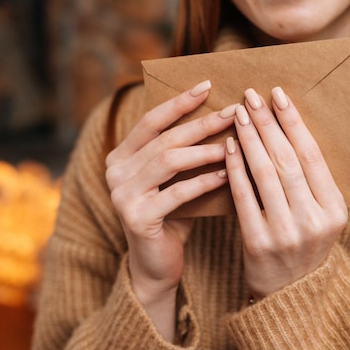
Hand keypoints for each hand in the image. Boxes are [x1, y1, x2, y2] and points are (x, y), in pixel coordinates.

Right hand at [105, 80, 235, 338]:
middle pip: (164, 138)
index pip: (152, 120)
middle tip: (233, 112)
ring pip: (168, 161)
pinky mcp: (136, 218)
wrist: (156, 264)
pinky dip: (203, 181)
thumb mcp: (176, 178)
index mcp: (122, 155)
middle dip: (202, 123)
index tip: (208, 85)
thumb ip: (185, 152)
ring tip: (234, 143)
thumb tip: (224, 115)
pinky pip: (176, 193)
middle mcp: (116, 171)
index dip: (179, 102)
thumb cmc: (174, 215)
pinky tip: (227, 174)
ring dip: (205, 150)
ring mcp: (122, 195)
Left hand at [225, 87, 347, 299]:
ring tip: (238, 113)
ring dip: (250, 139)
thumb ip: (312, 182)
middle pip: (287, 160)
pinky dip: (234, 168)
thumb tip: (289, 129)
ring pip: (265, 174)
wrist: (290, 295)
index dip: (294, 122)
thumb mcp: (322, 217)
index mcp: (336, 209)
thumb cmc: (304, 244)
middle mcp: (315, 220)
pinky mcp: (258, 243)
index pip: (312, 156)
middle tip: (251, 95)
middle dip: (268, 123)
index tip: (278, 95)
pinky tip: (228, 145)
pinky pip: (243, 197)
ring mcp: (286, 233)